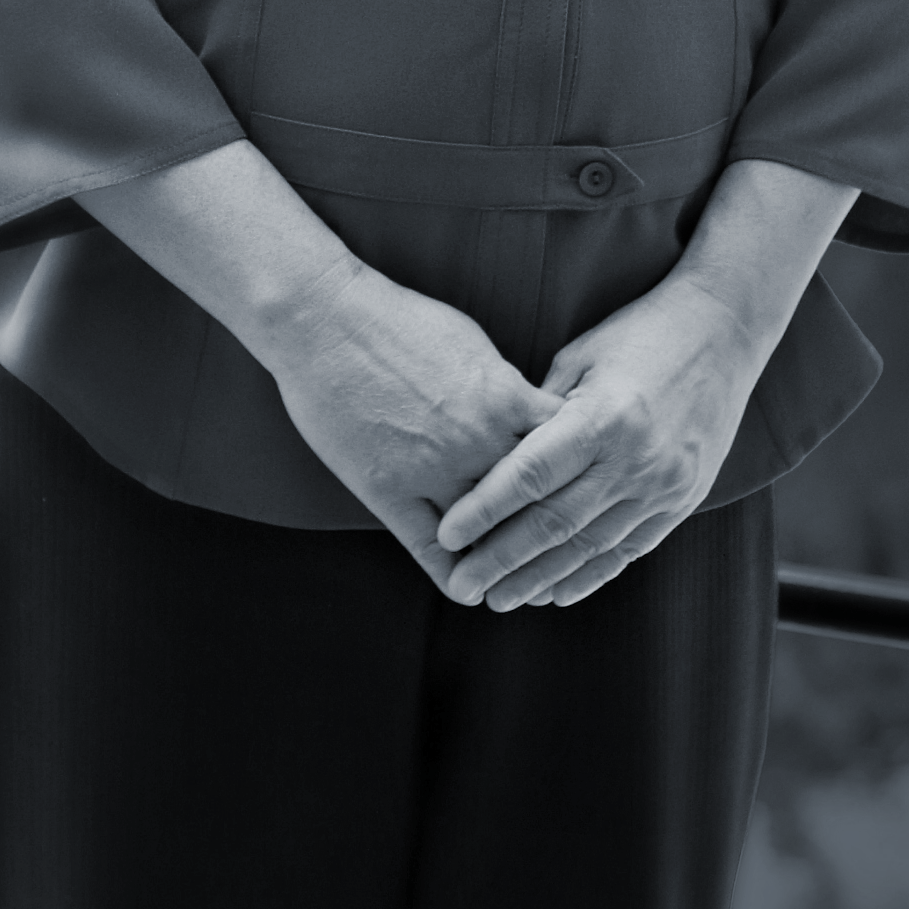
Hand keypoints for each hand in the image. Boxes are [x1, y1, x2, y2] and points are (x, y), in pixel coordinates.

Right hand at [270, 261, 563, 593]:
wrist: (325, 320)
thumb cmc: (397, 320)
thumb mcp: (471, 343)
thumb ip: (504, 388)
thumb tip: (527, 413)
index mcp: (504, 399)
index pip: (565, 457)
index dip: (578, 483)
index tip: (582, 501)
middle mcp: (478, 440)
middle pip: (535, 506)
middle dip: (553, 535)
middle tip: (564, 559)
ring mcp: (433, 469)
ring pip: (487, 536)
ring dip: (504, 563)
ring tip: (518, 583)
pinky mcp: (389, 490)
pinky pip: (432, 550)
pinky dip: (455, 575)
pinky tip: (467, 589)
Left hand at [433, 273, 764, 611]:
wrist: (724, 330)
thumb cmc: (639, 333)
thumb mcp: (581, 356)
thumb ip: (540, 412)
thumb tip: (494, 460)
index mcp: (603, 415)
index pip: (530, 475)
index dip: (484, 509)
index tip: (446, 534)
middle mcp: (635, 459)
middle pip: (555, 523)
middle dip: (501, 559)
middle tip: (461, 583)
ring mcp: (663, 486)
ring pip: (589, 547)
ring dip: (540, 578)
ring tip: (499, 598)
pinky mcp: (682, 501)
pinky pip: (628, 551)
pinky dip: (589, 576)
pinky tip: (555, 593)